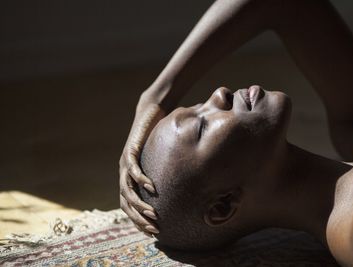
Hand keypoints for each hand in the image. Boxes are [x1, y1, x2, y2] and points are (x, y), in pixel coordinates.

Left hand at [119, 93, 164, 234]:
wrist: (150, 112)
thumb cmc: (159, 137)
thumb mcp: (164, 159)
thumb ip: (168, 173)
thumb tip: (188, 186)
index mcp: (130, 178)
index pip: (130, 206)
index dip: (138, 221)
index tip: (151, 232)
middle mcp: (125, 173)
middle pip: (126, 203)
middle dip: (139, 218)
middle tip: (153, 229)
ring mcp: (125, 162)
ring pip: (127, 190)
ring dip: (140, 204)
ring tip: (153, 214)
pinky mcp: (130, 150)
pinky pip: (132, 169)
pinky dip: (141, 180)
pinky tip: (152, 188)